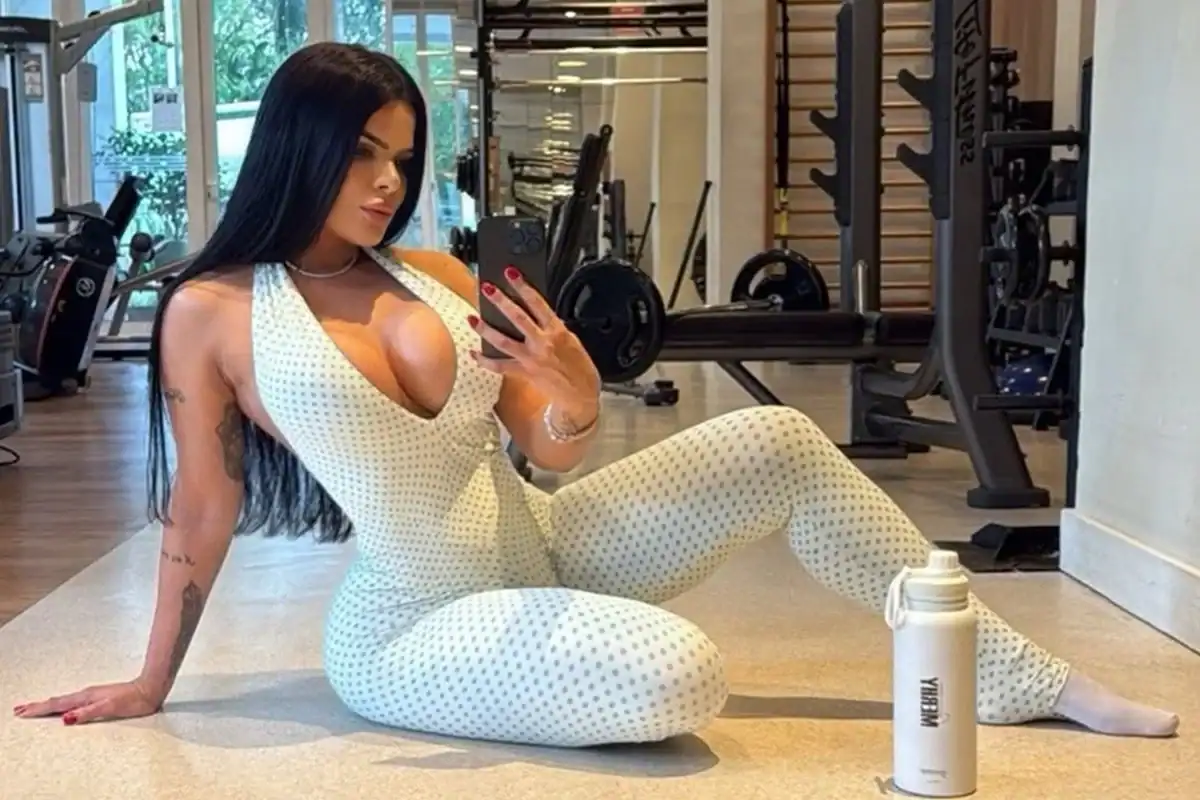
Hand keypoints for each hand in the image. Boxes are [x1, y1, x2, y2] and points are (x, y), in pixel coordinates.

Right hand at [13, 678, 164, 725]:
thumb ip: (88, 713)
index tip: (22, 713)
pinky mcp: (99, 696)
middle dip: (37, 706)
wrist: (150, 689)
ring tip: (34, 707)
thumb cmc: (133, 700)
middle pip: (57, 701)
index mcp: (86, 698)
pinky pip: (73, 700)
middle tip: (19, 710)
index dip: (39, 710)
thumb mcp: (110, 708)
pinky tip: (63, 706)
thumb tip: (66, 718)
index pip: (57, 705)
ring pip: (64, 700)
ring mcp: (92, 695)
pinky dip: (62, 704)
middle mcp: (87, 694)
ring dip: (47, 704)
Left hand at [470, 267, 600, 419]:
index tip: (511, 274)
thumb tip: (538, 317)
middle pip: (517, 317)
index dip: (523, 286)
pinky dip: (484, 360)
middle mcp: (542, 343)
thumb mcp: (572, 341)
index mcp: (557, 331)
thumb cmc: (580, 368)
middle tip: (486, 288)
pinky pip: (499, 366)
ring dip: (485, 328)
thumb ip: (554, 329)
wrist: (580, 396)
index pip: (538, 303)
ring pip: (502, 340)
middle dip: (500, 300)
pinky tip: (474, 353)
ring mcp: (530, 358)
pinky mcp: (523, 373)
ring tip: (472, 318)